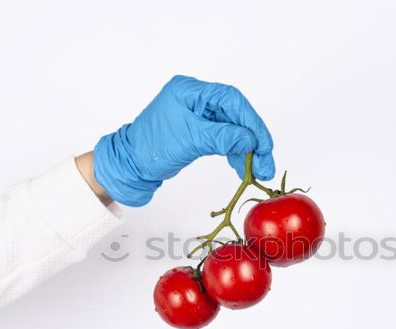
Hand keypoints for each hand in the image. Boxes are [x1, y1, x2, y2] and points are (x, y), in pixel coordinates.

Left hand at [93, 75, 274, 206]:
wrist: (129, 167)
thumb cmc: (149, 149)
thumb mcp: (190, 140)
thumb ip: (223, 137)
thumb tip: (250, 139)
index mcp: (189, 91)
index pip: (231, 100)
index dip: (251, 122)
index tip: (264, 143)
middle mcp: (195, 99)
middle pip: (235, 115)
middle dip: (252, 139)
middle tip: (266, 161)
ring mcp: (196, 116)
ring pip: (231, 129)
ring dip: (247, 150)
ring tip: (259, 170)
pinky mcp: (197, 132)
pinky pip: (223, 139)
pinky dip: (234, 152)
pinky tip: (243, 166)